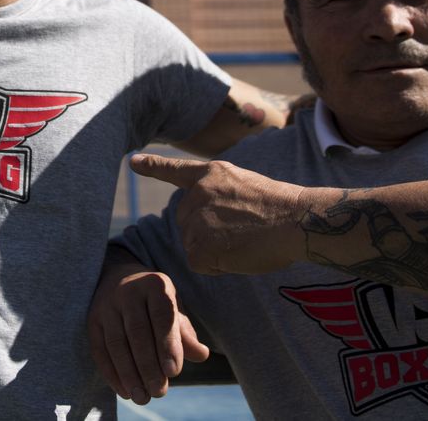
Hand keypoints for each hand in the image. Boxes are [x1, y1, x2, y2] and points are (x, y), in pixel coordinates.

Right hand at [88, 263, 208, 404]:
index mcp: (155, 285)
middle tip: (159, 392)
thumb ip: (185, 334)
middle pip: (137, 332)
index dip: (167, 345)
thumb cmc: (155, 303)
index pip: (162, 316)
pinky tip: (124, 391)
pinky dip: (111, 373)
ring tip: (142, 397)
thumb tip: (202, 355)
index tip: (173, 373)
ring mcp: (107, 304)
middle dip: (148, 366)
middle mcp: (129, 291)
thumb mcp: (174, 310)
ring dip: (129, 374)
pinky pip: (99, 349)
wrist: (120, 279)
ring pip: (116, 343)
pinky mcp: (92, 319)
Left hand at [130, 154, 313, 275]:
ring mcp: (196, 218)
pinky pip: (199, 263)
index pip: (176, 170)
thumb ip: (220, 197)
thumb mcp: (245, 186)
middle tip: (244, 231)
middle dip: (208, 232)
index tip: (133, 162)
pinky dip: (218, 266)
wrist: (295, 220)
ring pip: (194, 245)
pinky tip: (239, 254)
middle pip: (187, 222)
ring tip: (246, 240)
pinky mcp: (199, 245)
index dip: (153, 167)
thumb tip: (205, 225)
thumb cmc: (281, 209)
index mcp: (212, 174)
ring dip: (216, 250)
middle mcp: (197, 193)